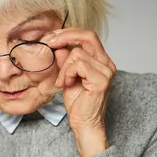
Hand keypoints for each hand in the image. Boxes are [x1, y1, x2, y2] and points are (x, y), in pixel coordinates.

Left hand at [45, 28, 115, 156]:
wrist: (84, 123)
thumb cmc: (77, 103)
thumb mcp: (67, 77)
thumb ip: (65, 61)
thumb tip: (59, 45)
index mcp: (101, 61)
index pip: (88, 36)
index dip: (69, 33)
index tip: (52, 37)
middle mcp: (107, 64)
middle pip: (88, 36)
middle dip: (65, 37)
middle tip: (49, 43)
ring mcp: (106, 71)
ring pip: (78, 53)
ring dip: (64, 67)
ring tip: (62, 82)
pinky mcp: (101, 80)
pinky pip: (79, 65)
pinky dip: (67, 73)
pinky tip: (67, 84)